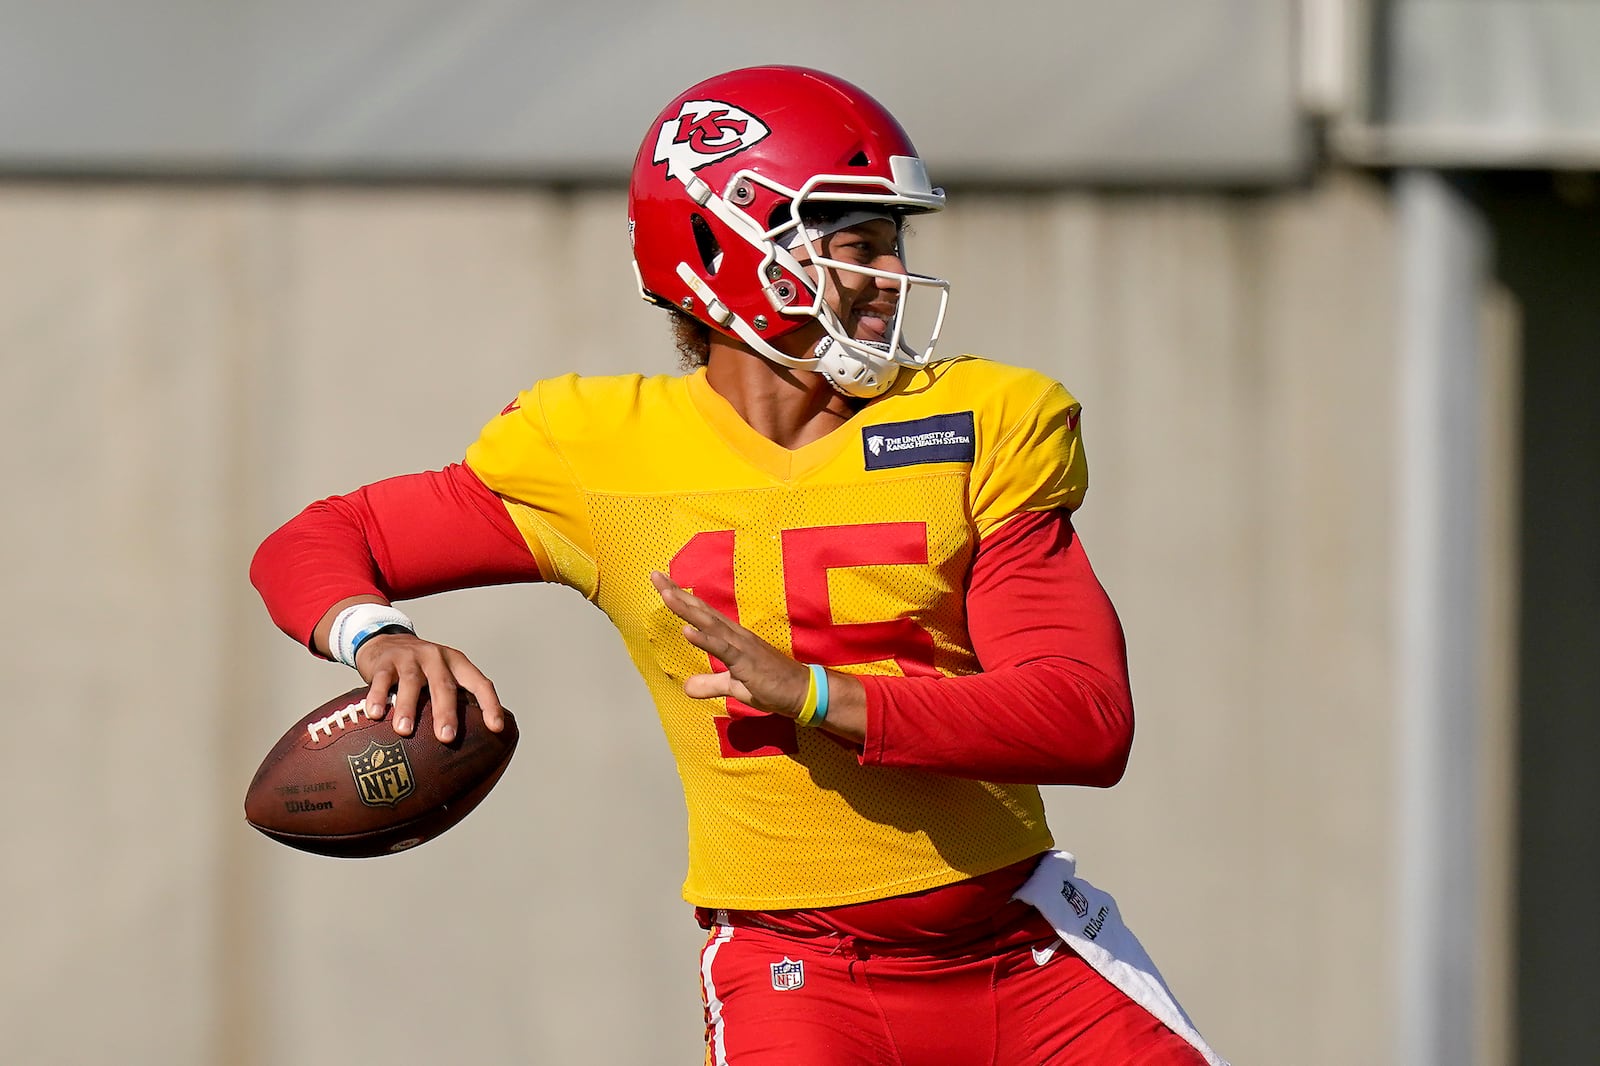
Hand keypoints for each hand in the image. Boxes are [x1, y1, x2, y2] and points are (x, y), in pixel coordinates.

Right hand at [354, 632, 506, 743]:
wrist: (386, 640)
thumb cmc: (420, 669)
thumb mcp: (442, 676)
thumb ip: (453, 700)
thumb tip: (468, 746)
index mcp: (457, 664)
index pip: (480, 683)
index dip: (490, 705)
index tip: (495, 728)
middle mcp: (437, 657)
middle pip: (444, 685)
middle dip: (446, 712)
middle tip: (446, 737)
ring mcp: (410, 658)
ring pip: (411, 682)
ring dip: (408, 708)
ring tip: (405, 731)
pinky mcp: (385, 662)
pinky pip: (381, 680)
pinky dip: (378, 697)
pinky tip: (375, 714)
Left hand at [650, 570, 810, 716]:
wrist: (802, 692)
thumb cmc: (772, 686)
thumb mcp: (734, 687)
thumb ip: (711, 684)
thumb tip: (687, 687)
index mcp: (731, 638)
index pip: (702, 614)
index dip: (681, 598)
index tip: (662, 583)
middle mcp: (735, 635)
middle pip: (701, 610)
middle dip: (677, 593)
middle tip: (655, 575)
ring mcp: (741, 646)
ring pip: (709, 624)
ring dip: (687, 609)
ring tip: (666, 595)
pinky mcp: (746, 661)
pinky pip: (722, 648)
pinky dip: (704, 639)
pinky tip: (687, 630)